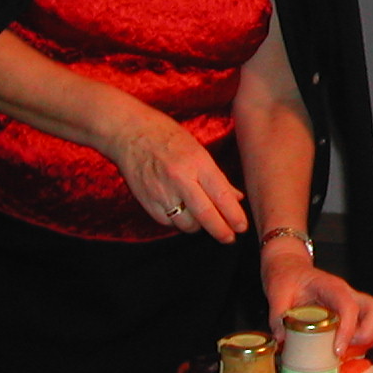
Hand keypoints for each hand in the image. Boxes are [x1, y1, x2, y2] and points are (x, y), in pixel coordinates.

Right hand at [104, 104, 246, 243]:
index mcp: (197, 163)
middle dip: (221, 231)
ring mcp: (161, 192)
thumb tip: (236, 198)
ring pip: (186, 223)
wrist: (130, 133)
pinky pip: (168, 222)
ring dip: (198, 226)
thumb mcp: (198, 150)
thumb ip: (217, 177)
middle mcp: (180, 179)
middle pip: (205, 215)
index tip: (242, 227)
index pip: (221, 196)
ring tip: (203, 220)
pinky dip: (178, 222)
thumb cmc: (168, 137)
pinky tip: (182, 214)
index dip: (234, 215)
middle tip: (229, 238)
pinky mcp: (147, 202)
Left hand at [261, 246, 372, 353]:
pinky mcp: (348, 312)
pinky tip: (335, 347)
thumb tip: (282, 340)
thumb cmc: (287, 277)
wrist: (289, 269)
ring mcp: (350, 302)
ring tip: (339, 349)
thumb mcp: (277, 294)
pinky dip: (355, 339)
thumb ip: (277, 317)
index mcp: (331, 287)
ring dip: (363, 338)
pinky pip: (363, 325)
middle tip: (342, 348)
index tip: (337, 349)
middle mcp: (347, 293)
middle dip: (366, 334)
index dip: (348, 329)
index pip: (348, 306)